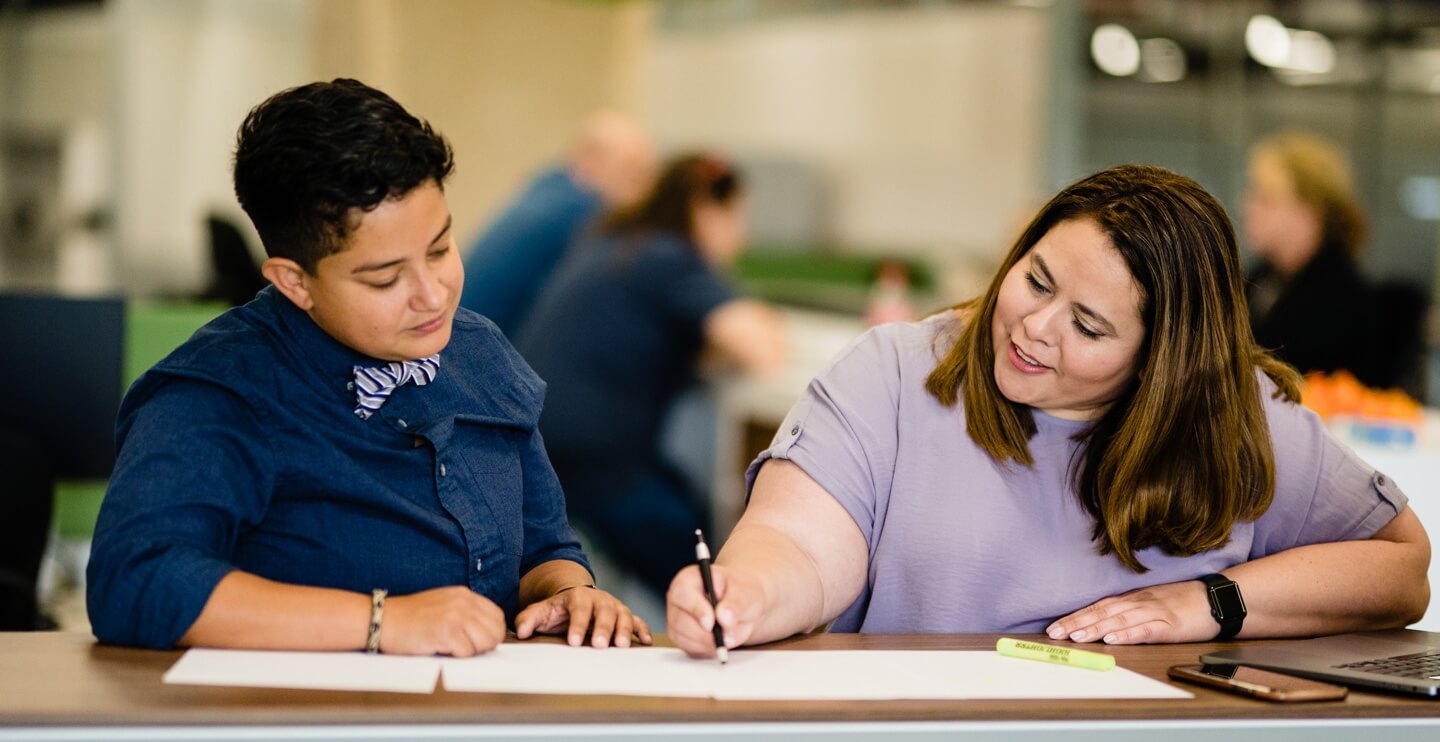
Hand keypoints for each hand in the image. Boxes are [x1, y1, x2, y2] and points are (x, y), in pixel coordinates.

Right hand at [379, 586, 506, 656]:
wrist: (383, 620)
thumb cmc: (410, 617)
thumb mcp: (443, 604)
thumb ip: (466, 612)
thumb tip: (488, 632)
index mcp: (464, 594)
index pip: (497, 616)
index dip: (490, 633)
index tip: (476, 641)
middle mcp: (464, 602)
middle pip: (496, 631)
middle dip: (484, 645)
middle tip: (463, 648)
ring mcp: (456, 616)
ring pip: (485, 643)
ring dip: (471, 651)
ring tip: (451, 648)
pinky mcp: (447, 632)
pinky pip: (467, 653)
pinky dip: (456, 656)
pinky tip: (440, 649)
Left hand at [514, 586, 651, 647]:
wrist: (576, 598)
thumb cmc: (558, 610)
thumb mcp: (541, 612)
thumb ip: (528, 620)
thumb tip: (521, 632)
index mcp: (578, 597)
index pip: (579, 609)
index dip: (577, 624)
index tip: (573, 642)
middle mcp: (599, 599)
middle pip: (603, 611)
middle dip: (602, 628)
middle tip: (599, 645)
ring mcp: (614, 606)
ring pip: (623, 615)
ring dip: (624, 629)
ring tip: (621, 646)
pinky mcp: (624, 614)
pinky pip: (636, 620)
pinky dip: (642, 629)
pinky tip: (645, 641)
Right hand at [666, 564, 763, 657]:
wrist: (744, 605)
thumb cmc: (741, 591)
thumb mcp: (745, 591)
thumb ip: (736, 603)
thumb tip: (724, 618)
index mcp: (690, 579)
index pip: (682, 593)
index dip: (695, 609)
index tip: (711, 623)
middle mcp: (679, 600)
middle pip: (680, 621)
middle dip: (704, 634)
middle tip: (725, 637)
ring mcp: (678, 619)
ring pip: (683, 639)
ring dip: (708, 644)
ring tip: (728, 636)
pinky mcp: (683, 637)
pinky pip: (690, 650)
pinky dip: (707, 650)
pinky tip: (720, 641)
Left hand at [1045, 579, 1216, 644]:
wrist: (1217, 599)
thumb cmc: (1184, 603)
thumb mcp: (1152, 603)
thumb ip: (1130, 611)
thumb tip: (1104, 623)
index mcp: (1133, 600)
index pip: (1098, 607)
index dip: (1075, 617)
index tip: (1054, 627)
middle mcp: (1139, 603)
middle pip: (1102, 613)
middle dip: (1076, 623)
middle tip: (1054, 633)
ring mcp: (1154, 613)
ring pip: (1119, 621)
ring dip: (1095, 628)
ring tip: (1076, 637)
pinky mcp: (1170, 625)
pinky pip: (1145, 630)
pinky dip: (1127, 634)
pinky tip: (1112, 639)